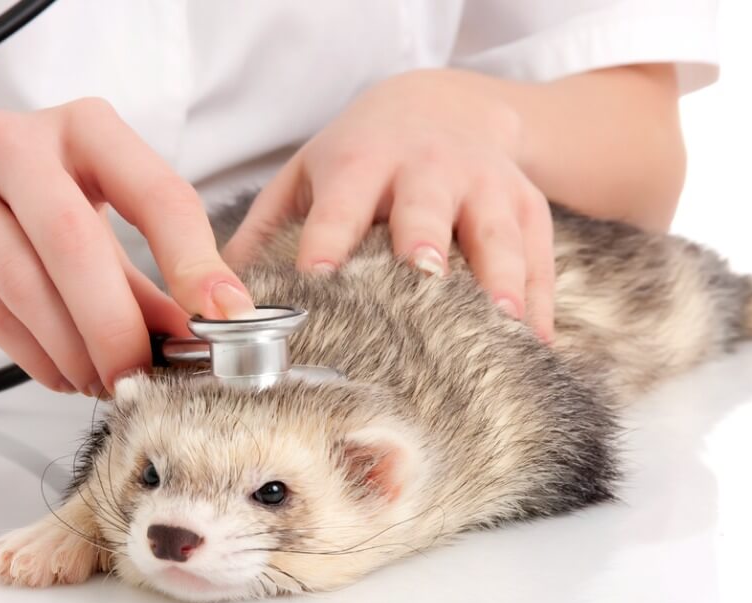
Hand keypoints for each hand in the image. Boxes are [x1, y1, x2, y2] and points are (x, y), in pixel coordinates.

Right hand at [0, 98, 254, 395]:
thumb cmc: (22, 199)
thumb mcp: (92, 216)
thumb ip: (143, 278)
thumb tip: (193, 339)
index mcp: (83, 128)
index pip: (154, 192)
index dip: (194, 260)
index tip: (225, 316)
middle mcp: (14, 145)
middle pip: (74, 242)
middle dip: (116, 323)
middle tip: (143, 376)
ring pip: (26, 285)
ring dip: (75, 349)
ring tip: (105, 382)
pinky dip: (37, 357)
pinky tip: (64, 375)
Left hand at [224, 69, 553, 341]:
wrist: (447, 106)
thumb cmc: (364, 156)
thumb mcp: (308, 174)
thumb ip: (263, 232)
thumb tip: (212, 302)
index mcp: (362, 163)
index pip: (340, 207)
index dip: (328, 242)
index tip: (317, 283)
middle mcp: (427, 169)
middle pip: (426, 209)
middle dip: (423, 243)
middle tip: (421, 282)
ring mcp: (485, 186)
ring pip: (493, 234)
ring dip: (499, 277)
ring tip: (499, 325)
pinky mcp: (528, 208)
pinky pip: (539, 258)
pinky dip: (539, 304)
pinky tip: (534, 346)